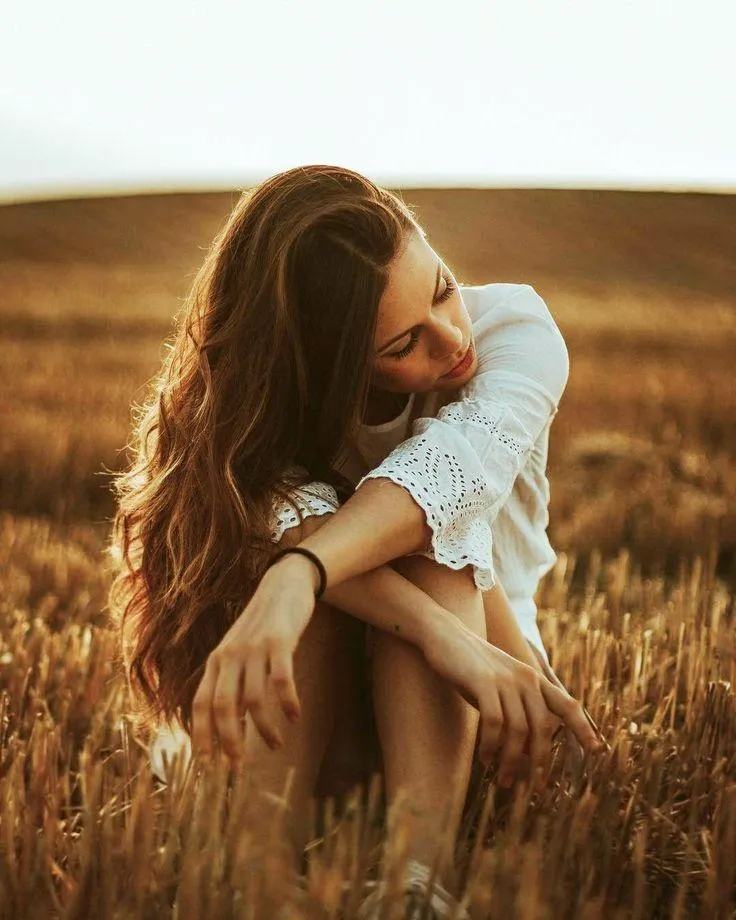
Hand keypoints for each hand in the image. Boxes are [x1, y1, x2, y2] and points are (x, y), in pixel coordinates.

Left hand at [191, 557, 315, 761]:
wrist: (283, 585)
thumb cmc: (262, 626)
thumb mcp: (239, 652)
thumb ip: (231, 682)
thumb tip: (231, 724)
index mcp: (216, 661)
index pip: (201, 704)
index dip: (201, 736)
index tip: (206, 765)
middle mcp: (230, 655)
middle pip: (223, 706)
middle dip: (229, 741)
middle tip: (238, 767)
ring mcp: (254, 648)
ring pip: (253, 698)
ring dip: (264, 728)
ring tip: (275, 744)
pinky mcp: (279, 642)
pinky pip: (281, 680)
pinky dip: (287, 703)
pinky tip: (295, 717)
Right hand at [422, 620, 602, 788]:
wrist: (445, 636)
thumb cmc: (472, 667)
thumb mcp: (502, 686)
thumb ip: (519, 710)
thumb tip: (530, 751)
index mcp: (534, 680)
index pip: (568, 705)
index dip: (584, 728)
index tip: (597, 752)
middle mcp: (525, 678)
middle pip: (543, 727)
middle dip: (541, 761)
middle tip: (534, 787)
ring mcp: (505, 679)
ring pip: (518, 730)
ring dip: (511, 760)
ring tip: (503, 779)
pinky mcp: (483, 682)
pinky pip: (495, 723)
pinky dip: (491, 746)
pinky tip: (485, 759)